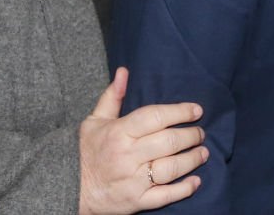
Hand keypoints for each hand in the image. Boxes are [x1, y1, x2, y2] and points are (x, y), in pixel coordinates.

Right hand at [79, 67, 207, 214]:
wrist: (69, 189)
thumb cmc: (86, 152)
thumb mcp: (94, 121)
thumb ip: (112, 96)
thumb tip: (124, 71)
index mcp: (119, 132)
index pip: (156, 116)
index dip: (180, 112)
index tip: (197, 110)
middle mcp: (127, 156)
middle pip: (169, 141)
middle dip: (191, 135)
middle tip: (200, 132)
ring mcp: (133, 180)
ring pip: (171, 168)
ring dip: (192, 159)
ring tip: (203, 152)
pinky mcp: (136, 201)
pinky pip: (165, 196)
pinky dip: (184, 189)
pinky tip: (196, 181)